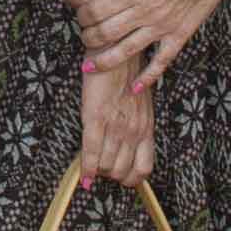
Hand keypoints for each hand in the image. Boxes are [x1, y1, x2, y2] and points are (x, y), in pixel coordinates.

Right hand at [70, 57, 161, 193]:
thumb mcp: (141, 105)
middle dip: (110, 175)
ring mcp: (116, 125)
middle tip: (101, 168)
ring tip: (91, 165)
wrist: (115, 51)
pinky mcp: (96, 117)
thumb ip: (137, 126)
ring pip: (107, 165)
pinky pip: (91, 151)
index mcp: (146, 127)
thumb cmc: (126, 76)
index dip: (131, 179)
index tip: (120, 177)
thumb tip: (127, 144)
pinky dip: (86, 167)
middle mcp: (134, 130)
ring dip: (98, 171)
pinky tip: (83, 174)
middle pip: (122, 171)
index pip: (144, 168)